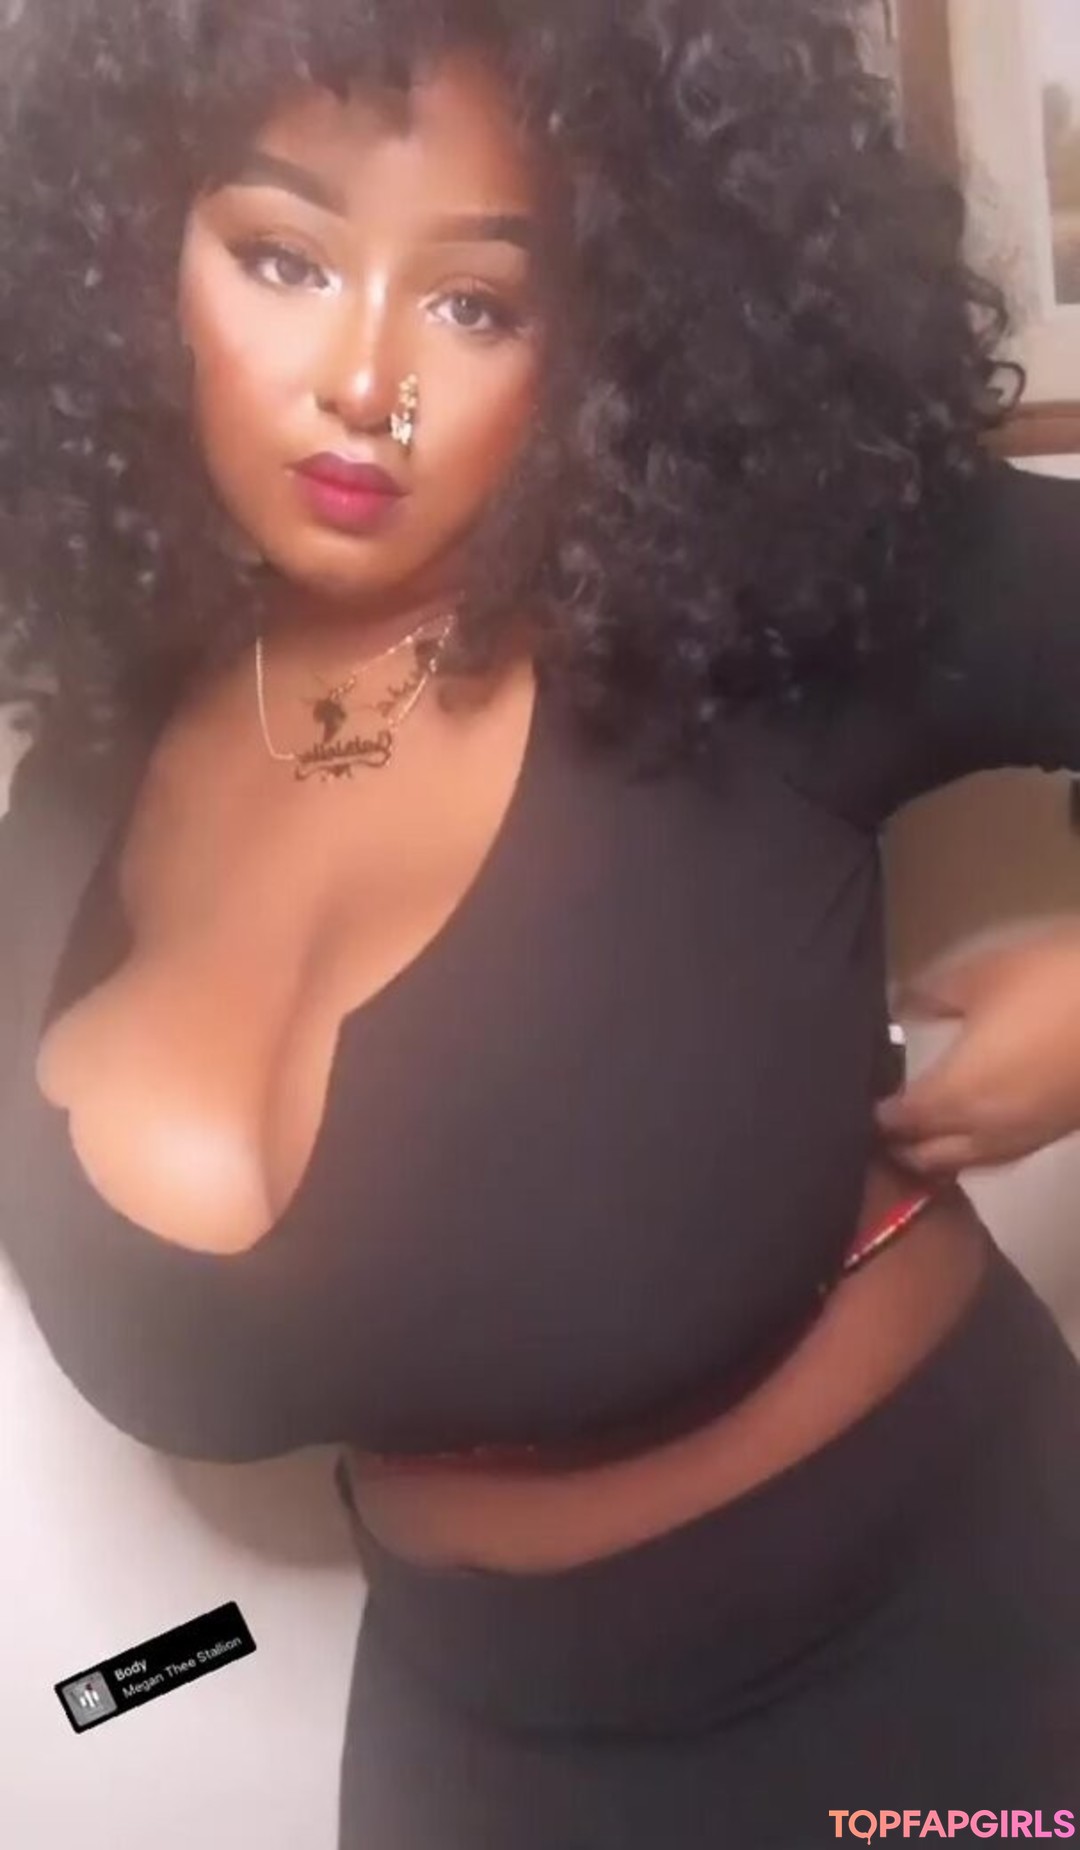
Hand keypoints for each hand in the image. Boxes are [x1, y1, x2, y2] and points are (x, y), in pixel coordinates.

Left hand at [876, 922, 1079, 1174]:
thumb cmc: (1055, 983)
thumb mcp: (983, 974)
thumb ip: (930, 995)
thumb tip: (898, 1008)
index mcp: (956, 1096)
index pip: (899, 1122)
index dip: (872, 1116)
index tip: (853, 1102)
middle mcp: (986, 1131)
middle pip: (927, 1156)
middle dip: (898, 1144)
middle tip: (876, 1122)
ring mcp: (1026, 1138)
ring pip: (966, 1164)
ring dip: (935, 1152)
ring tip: (917, 1129)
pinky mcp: (1056, 1133)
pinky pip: (999, 1155)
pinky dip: (973, 1149)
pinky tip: (970, 1127)